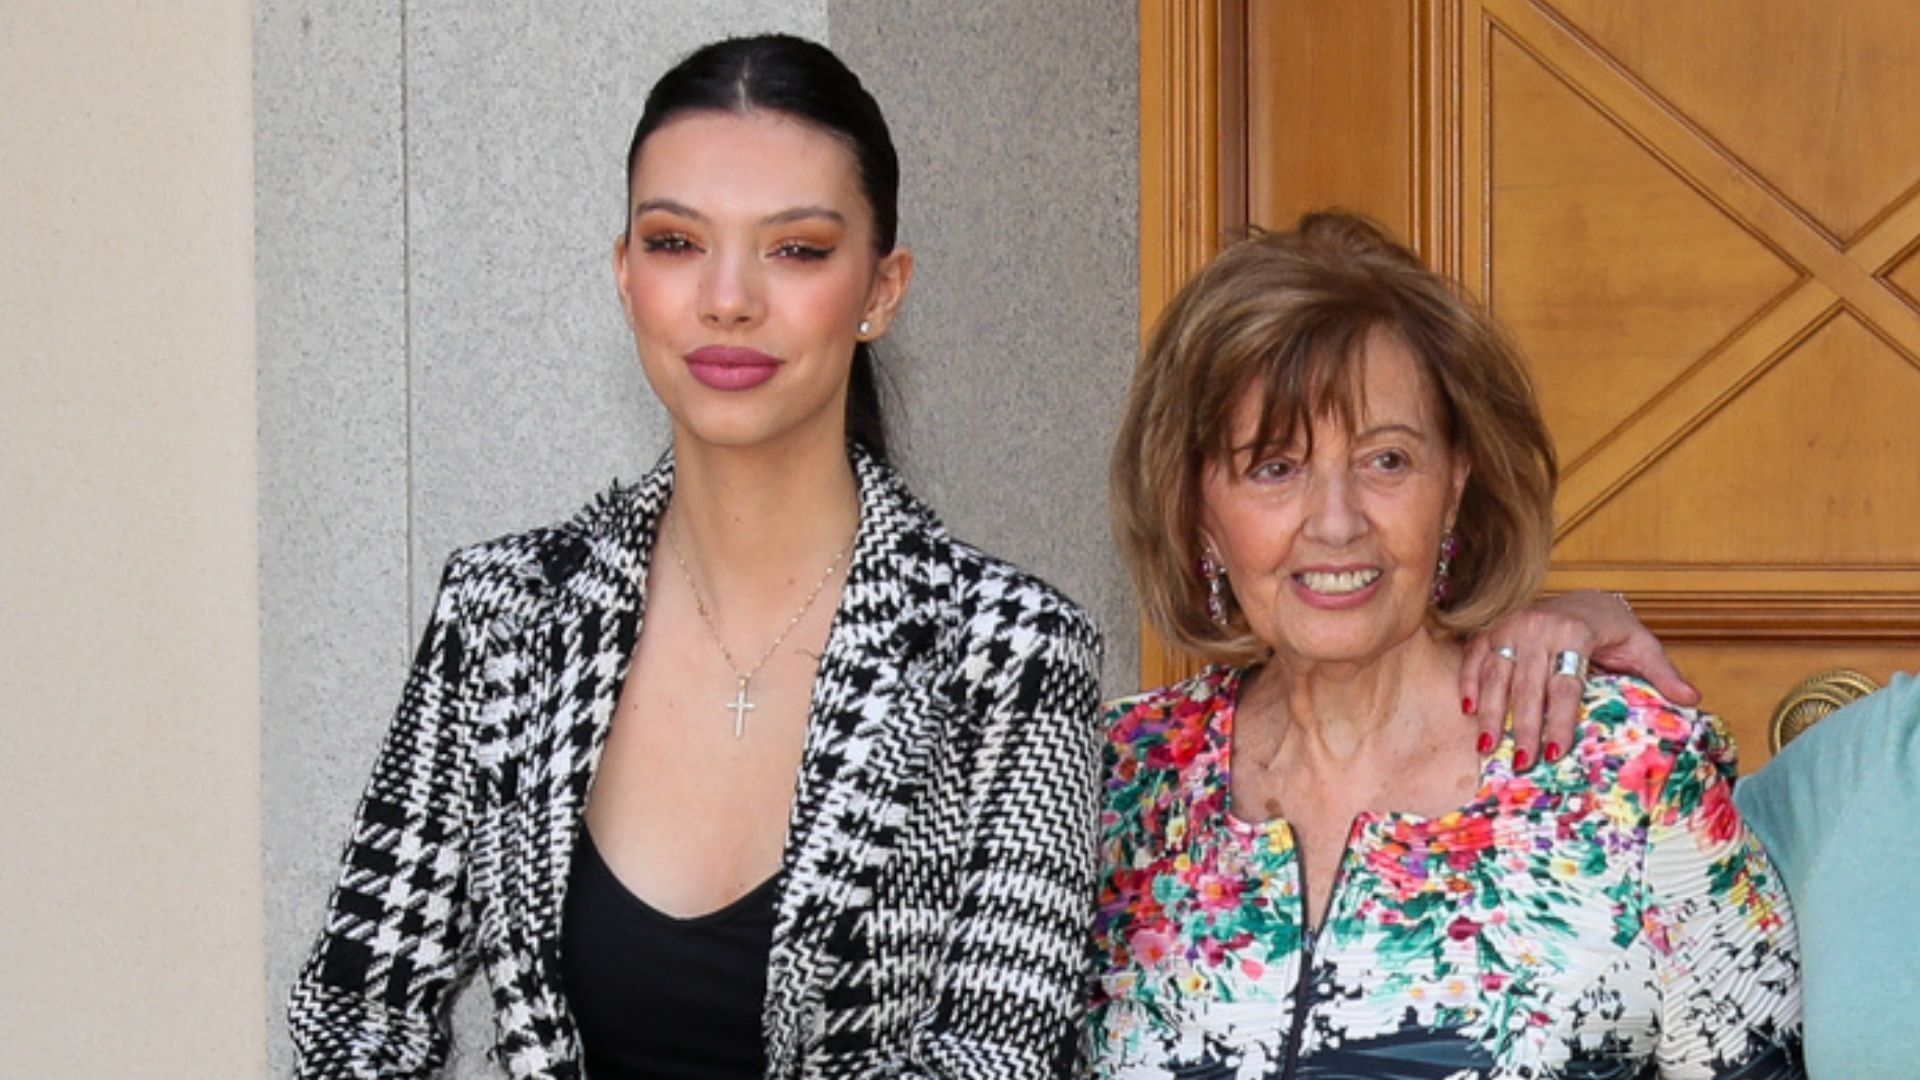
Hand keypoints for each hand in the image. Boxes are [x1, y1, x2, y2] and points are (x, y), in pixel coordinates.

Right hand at [1460, 591, 1697, 767]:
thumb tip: (1692, 700)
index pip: (1564, 685)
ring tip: (1488, 746)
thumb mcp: (1642, 645)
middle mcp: (1538, 627)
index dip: (1559, 721)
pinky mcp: (1491, 630)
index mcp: (1575, 632)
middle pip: (1527, 687)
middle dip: (1523, 727)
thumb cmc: (1613, 627)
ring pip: (1495, 675)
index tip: (1554, 753)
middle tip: (1521, 762)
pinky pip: (1473, 659)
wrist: (1582, 596)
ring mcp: (1510, 627)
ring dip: (1490, 713)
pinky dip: (1468, 684)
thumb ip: (1662, 673)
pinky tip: (1468, 712)